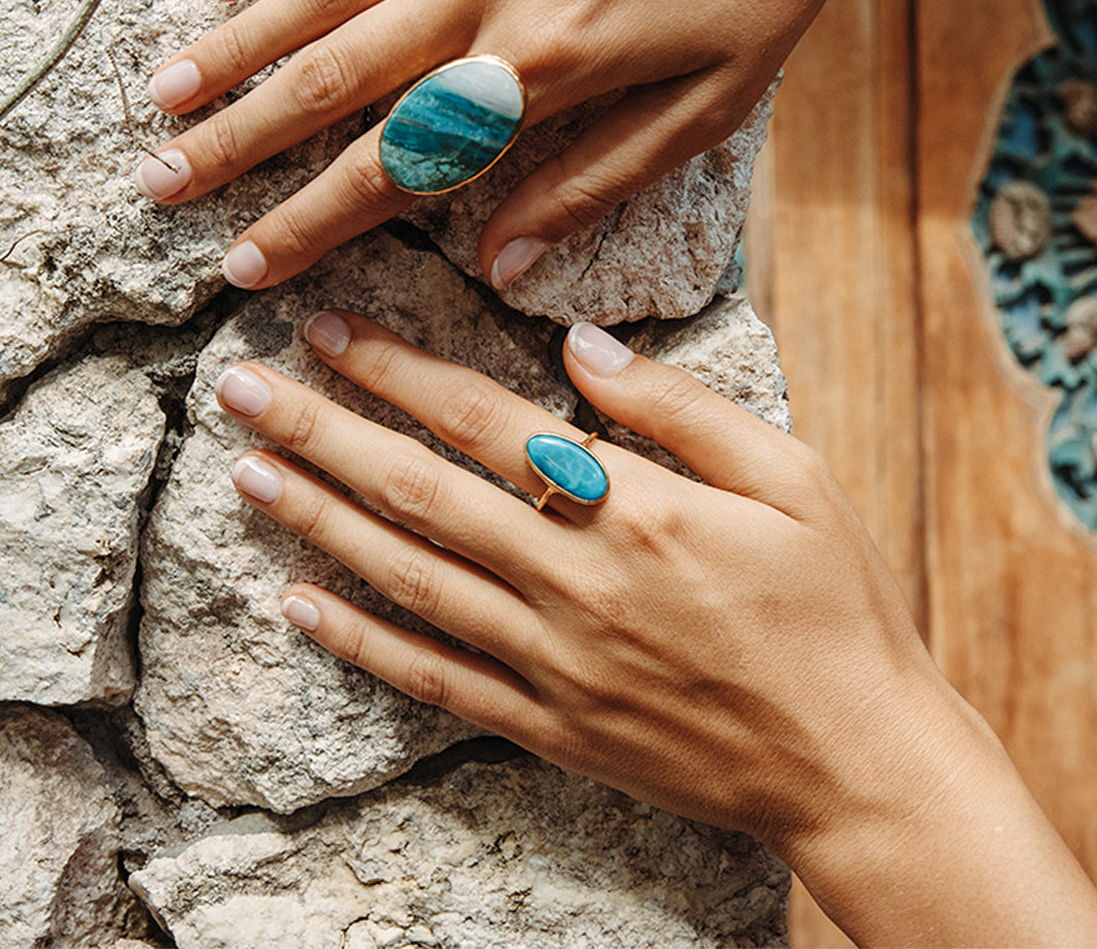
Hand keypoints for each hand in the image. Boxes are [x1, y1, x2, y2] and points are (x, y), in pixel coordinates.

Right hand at [136, 0, 1074, 292]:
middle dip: (238, 141)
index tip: (247, 266)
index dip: (313, 222)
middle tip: (161, 185)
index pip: (398, 164)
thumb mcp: (705, 106)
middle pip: (334, 78)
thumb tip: (503, 265)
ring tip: (168, 91)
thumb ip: (593, 187)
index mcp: (546, 64)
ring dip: (239, 44)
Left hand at [212, 313, 1096, 945]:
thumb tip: (581, 344)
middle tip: (239, 388)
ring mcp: (552, 663)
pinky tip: (299, 604)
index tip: (331, 333)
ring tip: (247, 474)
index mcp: (635, 508)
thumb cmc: (835, 608)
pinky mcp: (549, 725)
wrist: (857, 764)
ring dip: (318, 522)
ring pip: (407, 580)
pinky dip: (360, 640)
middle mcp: (575, 582)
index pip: (485, 422)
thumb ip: (681, 406)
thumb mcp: (793, 478)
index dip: (399, 373)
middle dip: (322, 433)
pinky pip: (433, 679)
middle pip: (419, 494)